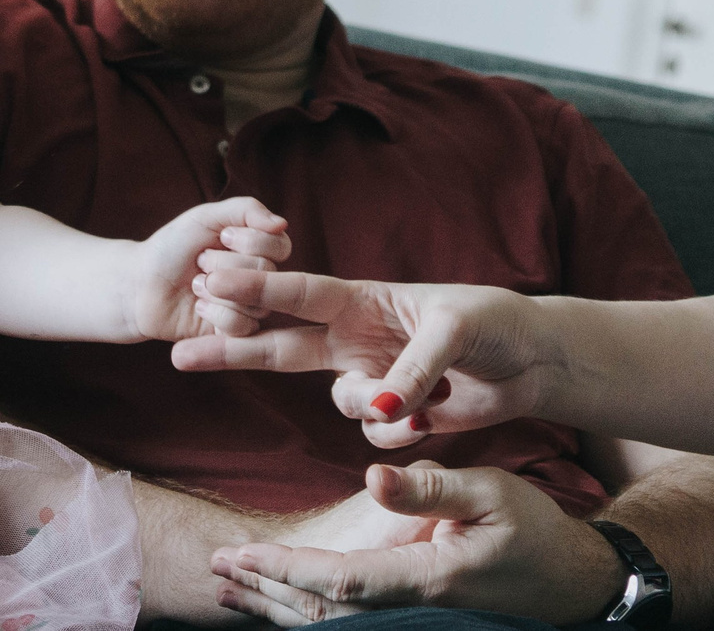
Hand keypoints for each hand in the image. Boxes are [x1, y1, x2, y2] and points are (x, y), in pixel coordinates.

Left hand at [133, 196, 291, 342]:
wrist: (141, 283)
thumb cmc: (174, 247)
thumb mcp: (207, 217)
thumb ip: (246, 210)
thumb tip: (282, 224)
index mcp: (260, 250)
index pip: (281, 245)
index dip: (248, 241)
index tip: (221, 237)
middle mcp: (261, 280)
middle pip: (266, 272)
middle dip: (223, 264)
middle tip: (201, 262)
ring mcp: (250, 308)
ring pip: (254, 301)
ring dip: (215, 288)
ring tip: (197, 285)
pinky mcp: (235, 335)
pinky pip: (241, 325)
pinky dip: (213, 312)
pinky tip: (199, 307)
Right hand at [172, 271, 552, 444]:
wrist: (533, 363)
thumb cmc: (495, 324)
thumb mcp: (455, 331)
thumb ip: (410, 368)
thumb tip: (378, 409)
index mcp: (366, 299)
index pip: (300, 293)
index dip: (255, 290)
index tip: (208, 278)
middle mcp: (358, 338)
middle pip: (283, 347)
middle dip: (233, 351)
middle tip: (179, 355)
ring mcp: (373, 377)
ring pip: (342, 404)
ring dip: (378, 408)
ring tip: (431, 399)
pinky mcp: (395, 415)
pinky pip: (376, 436)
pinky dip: (405, 434)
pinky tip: (440, 417)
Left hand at [213, 463, 625, 625]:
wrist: (572, 583)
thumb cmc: (538, 533)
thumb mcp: (493, 493)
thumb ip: (432, 487)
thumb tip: (374, 472)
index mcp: (427, 578)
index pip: (340, 583)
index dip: (287, 571)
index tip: (243, 555)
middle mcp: (411, 608)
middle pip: (320, 612)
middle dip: (265, 589)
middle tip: (216, 565)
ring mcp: (411, 618)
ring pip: (328, 622)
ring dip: (275, 603)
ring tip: (229, 584)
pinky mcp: (413, 614)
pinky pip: (346, 621)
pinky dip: (304, 609)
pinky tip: (279, 600)